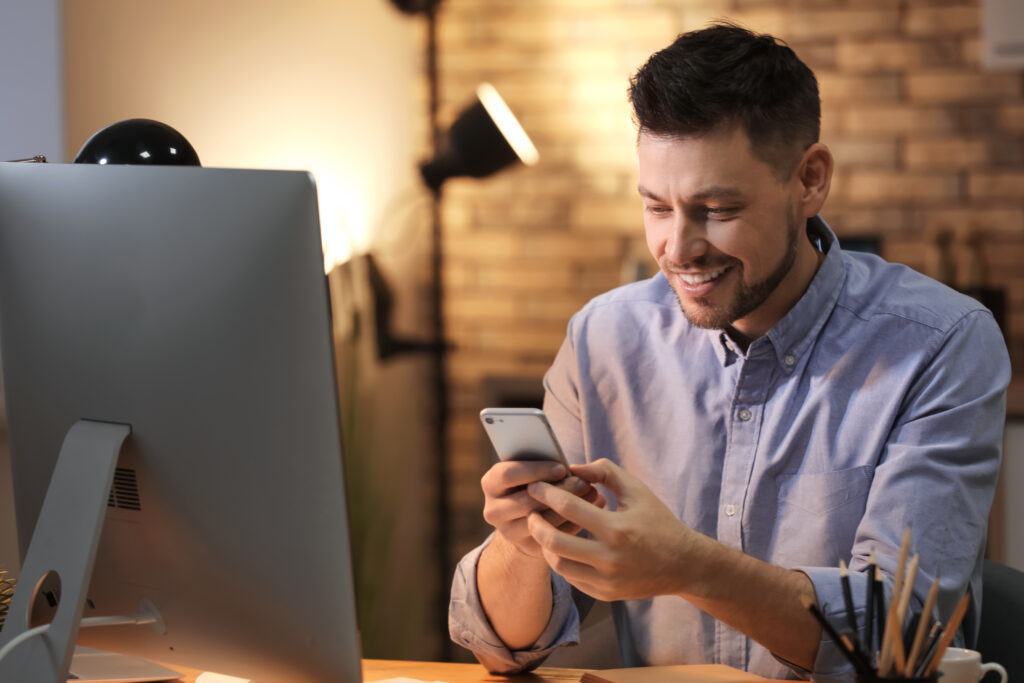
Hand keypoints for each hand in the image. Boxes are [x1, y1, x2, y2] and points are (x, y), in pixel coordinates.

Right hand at [481, 460, 604, 558]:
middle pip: (526, 500)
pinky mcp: (526, 547)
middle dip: (558, 491)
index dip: (537, 470)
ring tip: (593, 494)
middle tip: (584, 483)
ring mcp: (508, 532)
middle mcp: (493, 509)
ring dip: (570, 508)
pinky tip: (589, 513)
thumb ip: (545, 465)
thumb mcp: (531, 470)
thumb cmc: (532, 483)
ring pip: (541, 521)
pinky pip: (552, 537)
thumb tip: (572, 469)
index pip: (508, 474)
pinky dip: (573, 524)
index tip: (562, 468)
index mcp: (491, 483)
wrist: (523, 519)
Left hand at [525, 458, 697, 599]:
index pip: (569, 507)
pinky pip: (572, 579)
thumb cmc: (658, 521)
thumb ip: (605, 472)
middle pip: (554, 542)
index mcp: (617, 528)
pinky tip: (561, 548)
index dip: (546, 494)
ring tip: (544, 530)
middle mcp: (609, 558)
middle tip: (531, 511)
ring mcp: (606, 580)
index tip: (535, 486)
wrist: (684, 564)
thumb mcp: (636, 490)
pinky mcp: (605, 594)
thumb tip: (574, 467)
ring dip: (545, 546)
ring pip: (559, 565)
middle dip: (536, 523)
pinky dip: (562, 562)